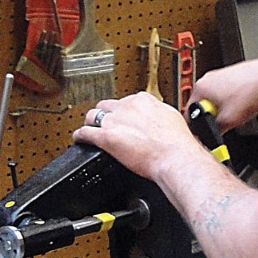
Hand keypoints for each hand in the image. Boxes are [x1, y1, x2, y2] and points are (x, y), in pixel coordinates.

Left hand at [73, 92, 200, 181]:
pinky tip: (79, 139)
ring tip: (89, 129)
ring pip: (93, 115)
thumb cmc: (178, 144)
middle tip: (106, 124)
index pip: (127, 100)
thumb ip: (161, 116)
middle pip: (107, 105)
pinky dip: (80, 136)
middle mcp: (127, 107)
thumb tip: (161, 120)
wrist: (175, 157)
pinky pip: (85, 133)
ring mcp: (115, 121)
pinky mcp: (106, 137)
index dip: (123, 110)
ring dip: (90, 122)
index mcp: (144, 100)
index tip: (124, 117)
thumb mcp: (173, 119)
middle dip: (105, 114)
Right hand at [190, 54, 257, 129]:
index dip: (198, 127)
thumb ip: (215, 130)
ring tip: (239, 111)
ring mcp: (220, 75)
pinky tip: (244, 103)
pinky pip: (227, 93)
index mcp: (200, 88)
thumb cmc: (251, 91)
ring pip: (216, 99)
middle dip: (213, 116)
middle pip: (203, 105)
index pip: (189, 113)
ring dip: (225, 109)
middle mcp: (207, 79)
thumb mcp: (228, 120)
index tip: (206, 132)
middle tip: (226, 122)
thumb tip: (212, 135)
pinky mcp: (232, 75)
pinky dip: (234, 100)